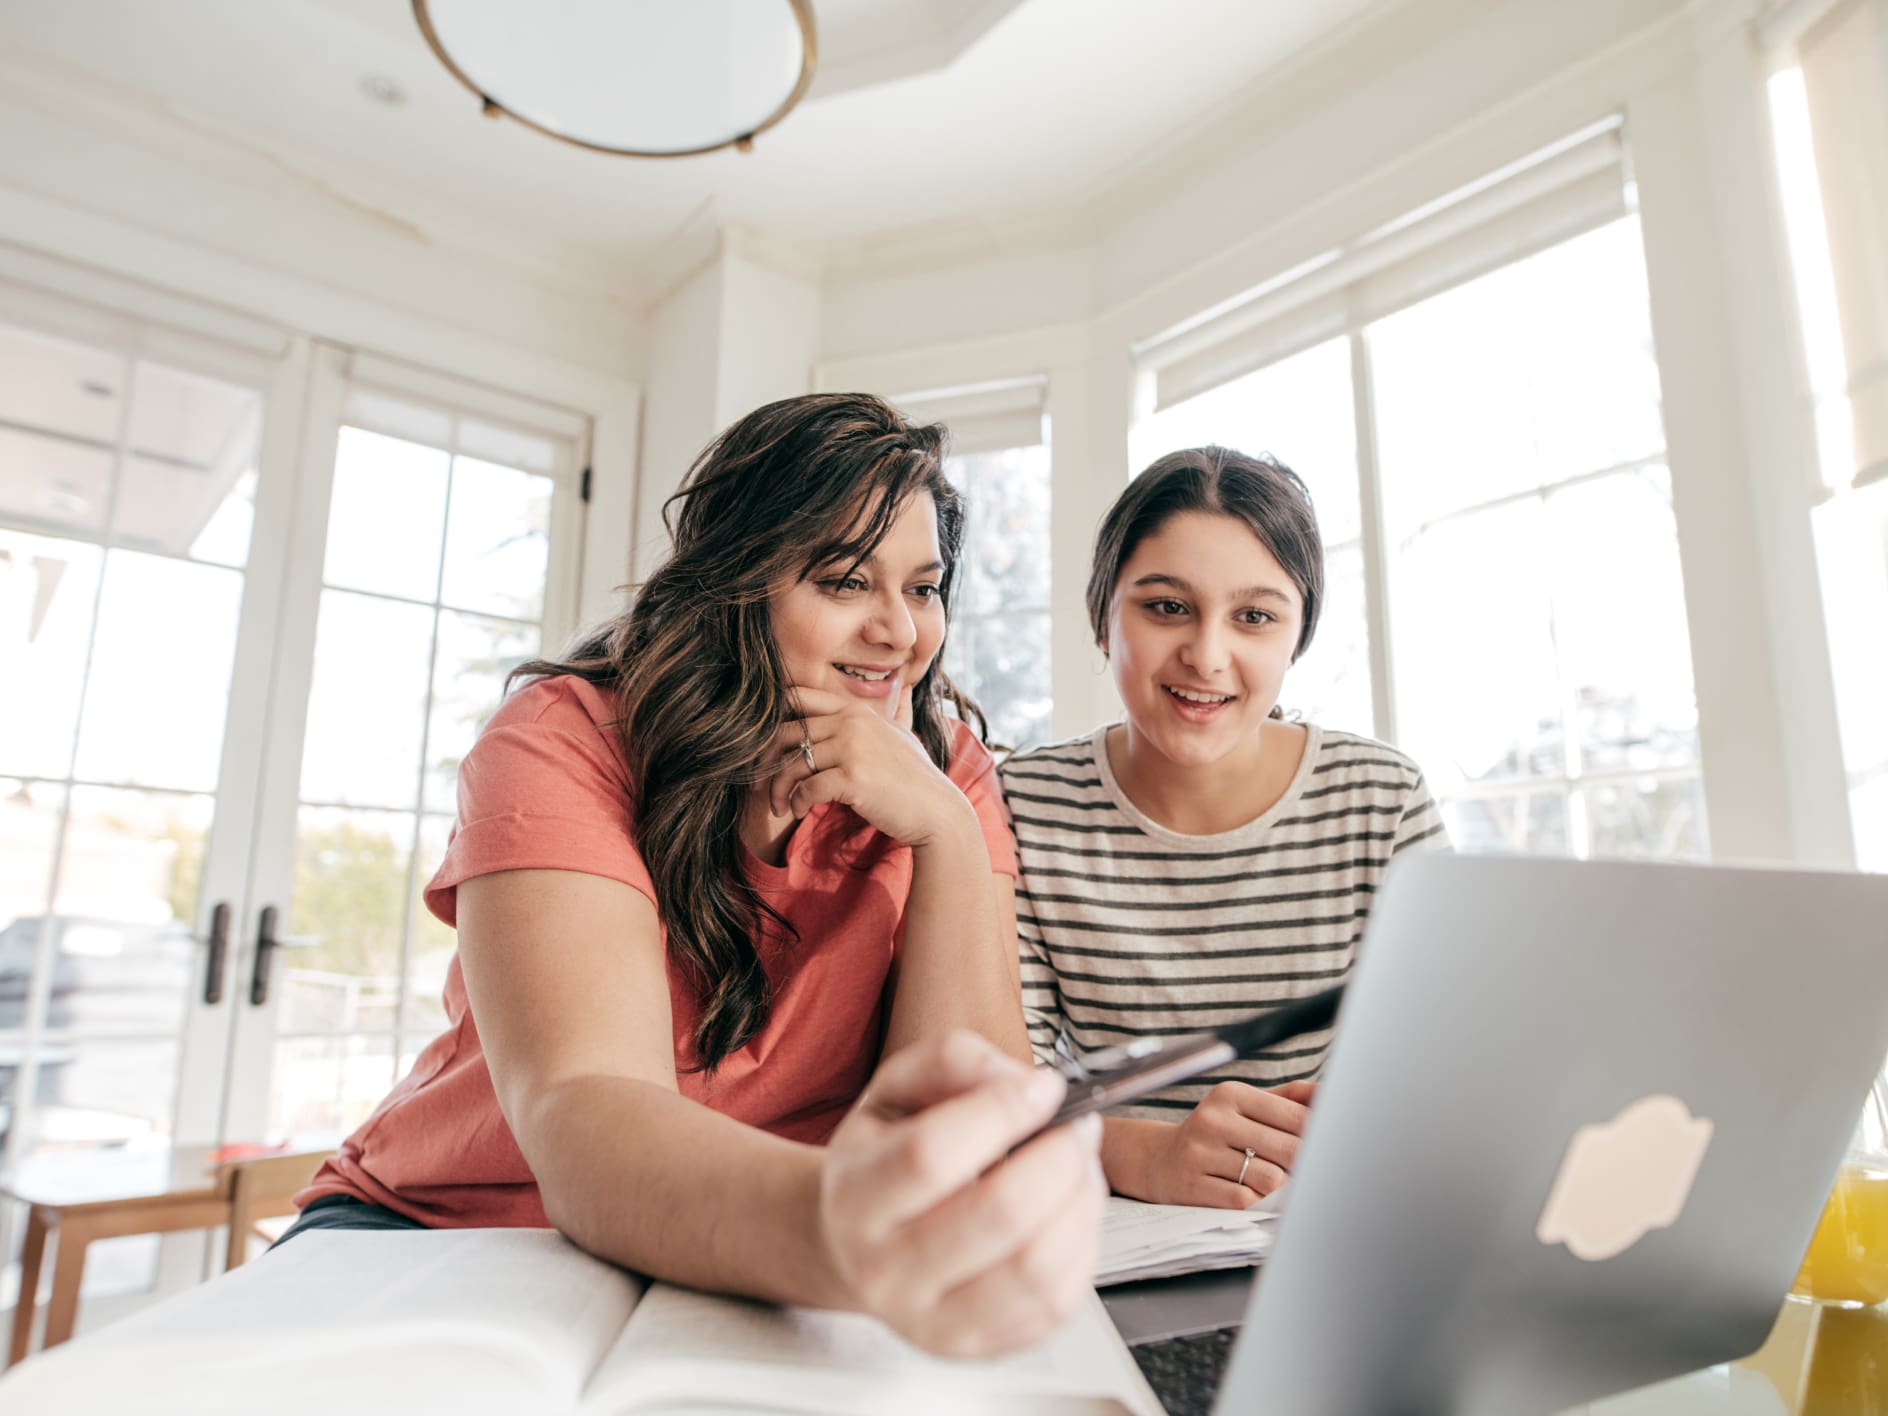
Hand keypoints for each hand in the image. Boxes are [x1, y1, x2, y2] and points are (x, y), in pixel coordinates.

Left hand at [768, 686, 969, 845]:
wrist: (936, 810)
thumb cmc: (914, 777)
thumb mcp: (897, 734)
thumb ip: (877, 718)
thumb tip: (882, 697)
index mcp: (856, 709)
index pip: (798, 697)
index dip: (771, 718)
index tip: (764, 746)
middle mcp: (852, 722)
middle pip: (787, 733)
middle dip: (767, 761)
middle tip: (761, 784)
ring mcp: (853, 748)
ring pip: (794, 764)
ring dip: (779, 790)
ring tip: (780, 807)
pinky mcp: (853, 777)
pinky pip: (807, 788)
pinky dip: (797, 802)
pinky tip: (800, 811)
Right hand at [820, 1030, 1105, 1357]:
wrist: (860, 1244)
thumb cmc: (888, 1156)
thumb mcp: (898, 1088)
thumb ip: (954, 1062)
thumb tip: (1022, 1082)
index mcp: (855, 1197)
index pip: (933, 1154)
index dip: (1001, 1112)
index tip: (1045, 1087)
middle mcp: (885, 1270)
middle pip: (998, 1214)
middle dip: (1060, 1156)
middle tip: (1078, 1125)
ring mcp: (932, 1321)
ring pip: (1036, 1267)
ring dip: (1080, 1202)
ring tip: (1079, 1165)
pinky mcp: (980, 1348)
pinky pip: (1056, 1304)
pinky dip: (1082, 1246)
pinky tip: (1070, 1211)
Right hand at [1127, 1080, 1315, 1208]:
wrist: (1160, 1160)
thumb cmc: (1216, 1133)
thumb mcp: (1246, 1107)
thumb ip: (1289, 1099)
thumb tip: (1330, 1093)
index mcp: (1231, 1094)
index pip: (1296, 1117)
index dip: (1319, 1137)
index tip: (1327, 1146)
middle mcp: (1213, 1119)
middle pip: (1289, 1150)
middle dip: (1301, 1165)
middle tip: (1300, 1169)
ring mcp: (1200, 1153)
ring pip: (1271, 1179)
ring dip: (1277, 1186)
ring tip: (1266, 1180)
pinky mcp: (1192, 1186)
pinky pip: (1246, 1201)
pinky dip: (1255, 1202)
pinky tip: (1246, 1193)